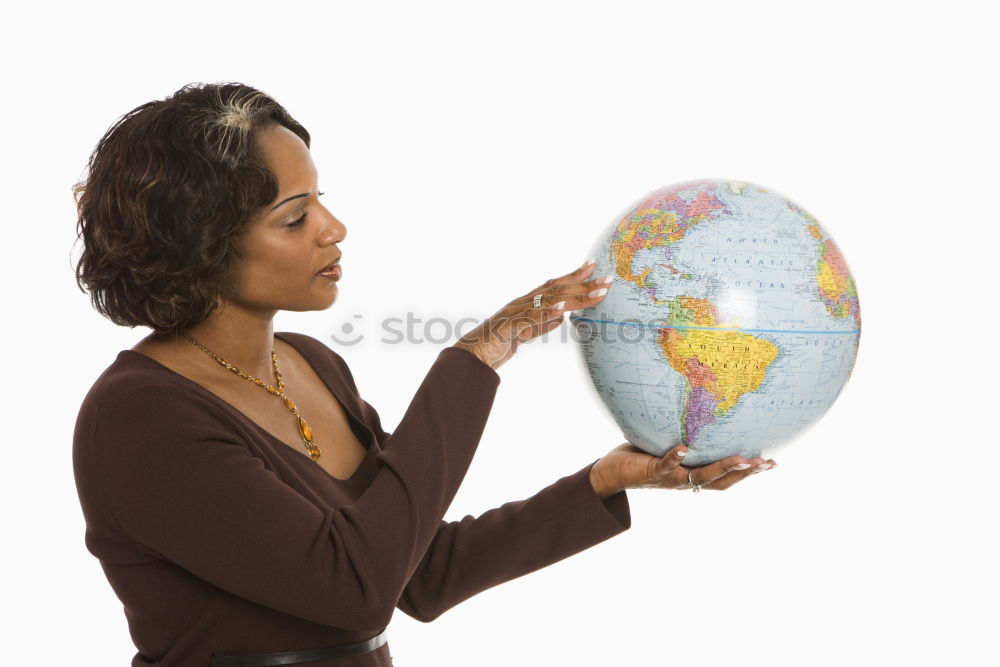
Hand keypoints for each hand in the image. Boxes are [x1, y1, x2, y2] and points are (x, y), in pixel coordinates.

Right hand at [452, 259, 611, 370]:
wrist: (471, 357)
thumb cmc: (496, 343)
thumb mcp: (524, 334)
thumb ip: (541, 325)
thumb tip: (561, 318)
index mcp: (526, 303)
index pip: (554, 285)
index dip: (574, 275)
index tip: (593, 266)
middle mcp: (521, 303)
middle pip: (556, 290)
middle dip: (583, 285)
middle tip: (606, 280)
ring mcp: (514, 313)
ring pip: (548, 301)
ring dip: (574, 297)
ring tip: (595, 294)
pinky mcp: (507, 328)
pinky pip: (528, 320)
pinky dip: (545, 314)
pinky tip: (561, 310)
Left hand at [589, 442, 776, 498]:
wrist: (609, 474)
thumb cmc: (639, 457)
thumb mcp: (667, 446)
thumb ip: (685, 435)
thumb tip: (702, 405)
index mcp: (691, 475)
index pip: (726, 477)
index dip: (749, 473)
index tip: (773, 463)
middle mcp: (684, 481)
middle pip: (721, 481)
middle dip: (745, 473)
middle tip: (766, 462)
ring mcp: (669, 478)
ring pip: (700, 477)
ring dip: (721, 469)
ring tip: (741, 459)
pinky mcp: (650, 472)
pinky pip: (664, 466)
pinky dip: (674, 458)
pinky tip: (684, 447)